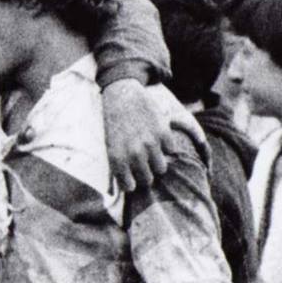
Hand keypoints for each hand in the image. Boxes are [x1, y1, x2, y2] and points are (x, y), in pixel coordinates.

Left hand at [103, 79, 204, 193]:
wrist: (122, 95)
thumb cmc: (114, 122)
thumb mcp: (110, 146)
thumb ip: (119, 166)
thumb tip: (127, 187)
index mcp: (118, 159)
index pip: (130, 186)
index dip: (132, 183)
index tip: (132, 178)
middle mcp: (135, 154)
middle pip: (148, 179)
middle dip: (146, 174)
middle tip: (144, 165)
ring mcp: (150, 144)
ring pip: (161, 168)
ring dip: (157, 162)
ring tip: (152, 153)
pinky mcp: (163, 132)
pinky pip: (171, 149)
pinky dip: (166, 145)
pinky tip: (158, 137)